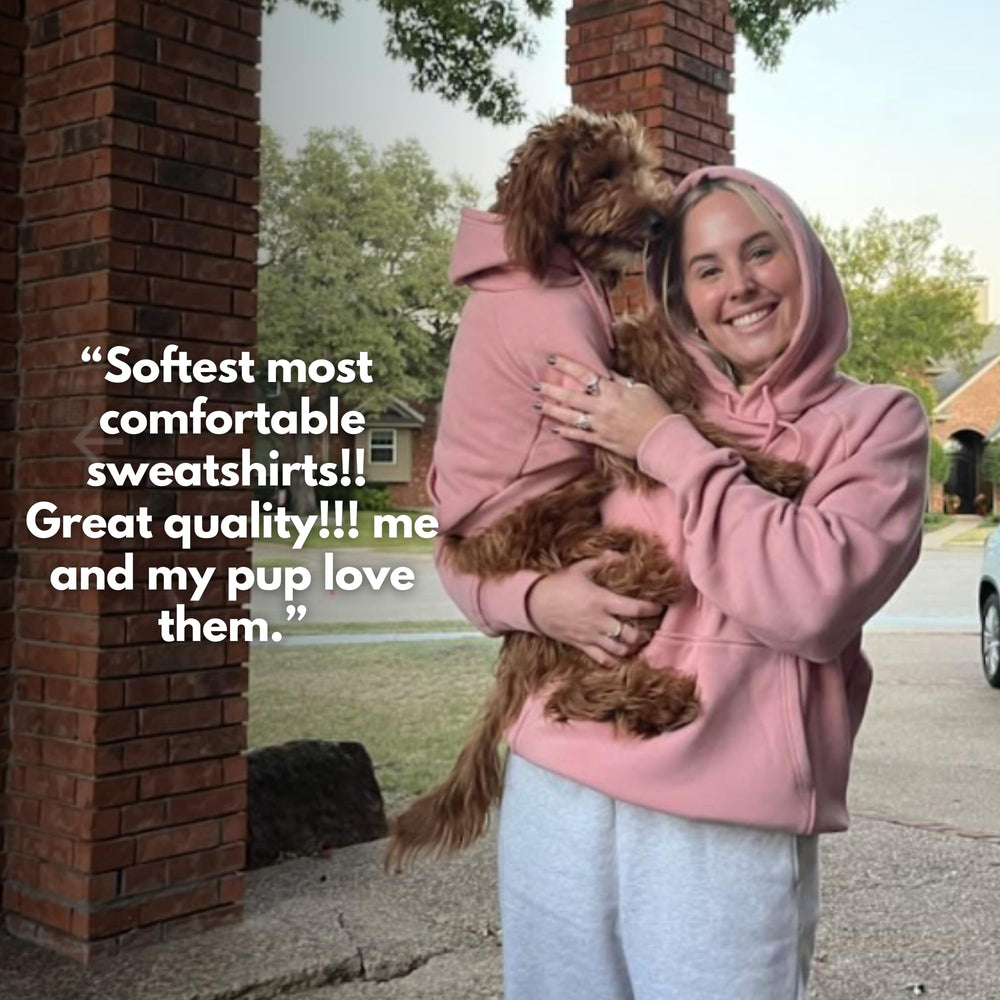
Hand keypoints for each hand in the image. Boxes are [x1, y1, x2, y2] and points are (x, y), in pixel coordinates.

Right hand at [526, 554, 664, 666]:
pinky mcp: (581, 645)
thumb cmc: (557, 584)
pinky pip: (602, 659)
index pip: (635, 609)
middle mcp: (599, 621)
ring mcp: (590, 636)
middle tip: (650, 629)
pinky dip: (614, 661)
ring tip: (637, 642)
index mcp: (602, 600)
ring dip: (632, 647)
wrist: (534, 603)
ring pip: (619, 650)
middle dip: (644, 634)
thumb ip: (602, 562)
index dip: (652, 609)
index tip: (659, 607)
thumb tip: (620, 555)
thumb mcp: (580, 568)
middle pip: (631, 635)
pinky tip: (621, 657)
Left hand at [535, 354, 674, 459]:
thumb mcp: (641, 388)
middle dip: (551, 391)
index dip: (566, 366)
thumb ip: (620, 381)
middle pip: (571, 397)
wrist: (663, 438)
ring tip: (539, 406)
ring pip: (571, 418)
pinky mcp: (603, 441)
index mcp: (613, 391)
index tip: (551, 360)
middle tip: (537, 386)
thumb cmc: (656, 410)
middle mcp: (603, 408)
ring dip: (553, 411)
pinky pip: (581, 437)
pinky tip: (556, 429)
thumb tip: (605, 373)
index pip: (585, 374)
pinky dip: (567, 433)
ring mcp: (601, 426)